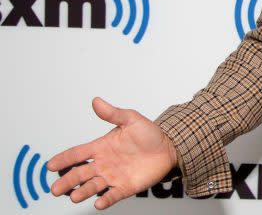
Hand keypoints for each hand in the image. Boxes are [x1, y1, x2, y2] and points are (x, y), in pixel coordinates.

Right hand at [47, 97, 177, 209]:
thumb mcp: (131, 119)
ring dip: (83, 192)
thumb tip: (96, 101)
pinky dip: (105, 200)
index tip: (50, 165)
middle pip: (80, 174)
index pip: (77, 154)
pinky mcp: (125, 187)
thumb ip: (113, 113)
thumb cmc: (148, 133)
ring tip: (74, 196)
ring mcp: (113, 176)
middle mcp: (103, 164)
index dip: (64, 159)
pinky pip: (113, 195)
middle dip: (67, 181)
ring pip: (93, 186)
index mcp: (101, 147)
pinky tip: (99, 203)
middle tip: (55, 189)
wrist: (168, 147)